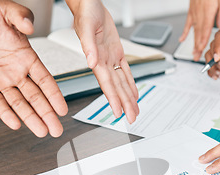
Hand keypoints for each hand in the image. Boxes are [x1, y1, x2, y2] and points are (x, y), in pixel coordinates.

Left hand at [0, 0, 67, 137]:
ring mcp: (0, 81)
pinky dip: (5, 114)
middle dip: (47, 114)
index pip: (45, 80)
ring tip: (42, 131)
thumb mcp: (5, 10)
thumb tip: (30, 27)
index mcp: (26, 58)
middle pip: (36, 98)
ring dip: (31, 118)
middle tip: (57, 130)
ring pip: (19, 104)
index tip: (62, 109)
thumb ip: (21, 16)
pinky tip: (15, 124)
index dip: (54, 95)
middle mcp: (16, 72)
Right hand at [67, 0, 138, 123]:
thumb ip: (88, 46)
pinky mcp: (116, 52)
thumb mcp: (86, 27)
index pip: (107, 84)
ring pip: (122, 82)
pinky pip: (125, 71)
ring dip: (128, 97)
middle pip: (117, 87)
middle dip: (124, 103)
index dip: (113, 99)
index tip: (118, 112)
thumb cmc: (85, 13)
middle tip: (131, 117)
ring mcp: (110, 58)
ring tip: (134, 110)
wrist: (88, 3)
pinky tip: (133, 92)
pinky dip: (130, 82)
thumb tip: (91, 62)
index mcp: (96, 59)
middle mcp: (103, 62)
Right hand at [179, 0, 219, 61]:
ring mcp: (194, 11)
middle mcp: (199, 12)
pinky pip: (188, 22)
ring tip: (192, 52)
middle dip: (197, 46)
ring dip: (192, 42)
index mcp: (208, 10)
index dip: (203, 41)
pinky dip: (185, 32)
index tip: (202, 51)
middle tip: (196, 57)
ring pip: (193, 30)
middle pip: (198, 33)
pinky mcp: (192, 8)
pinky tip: (182, 39)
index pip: (205, 30)